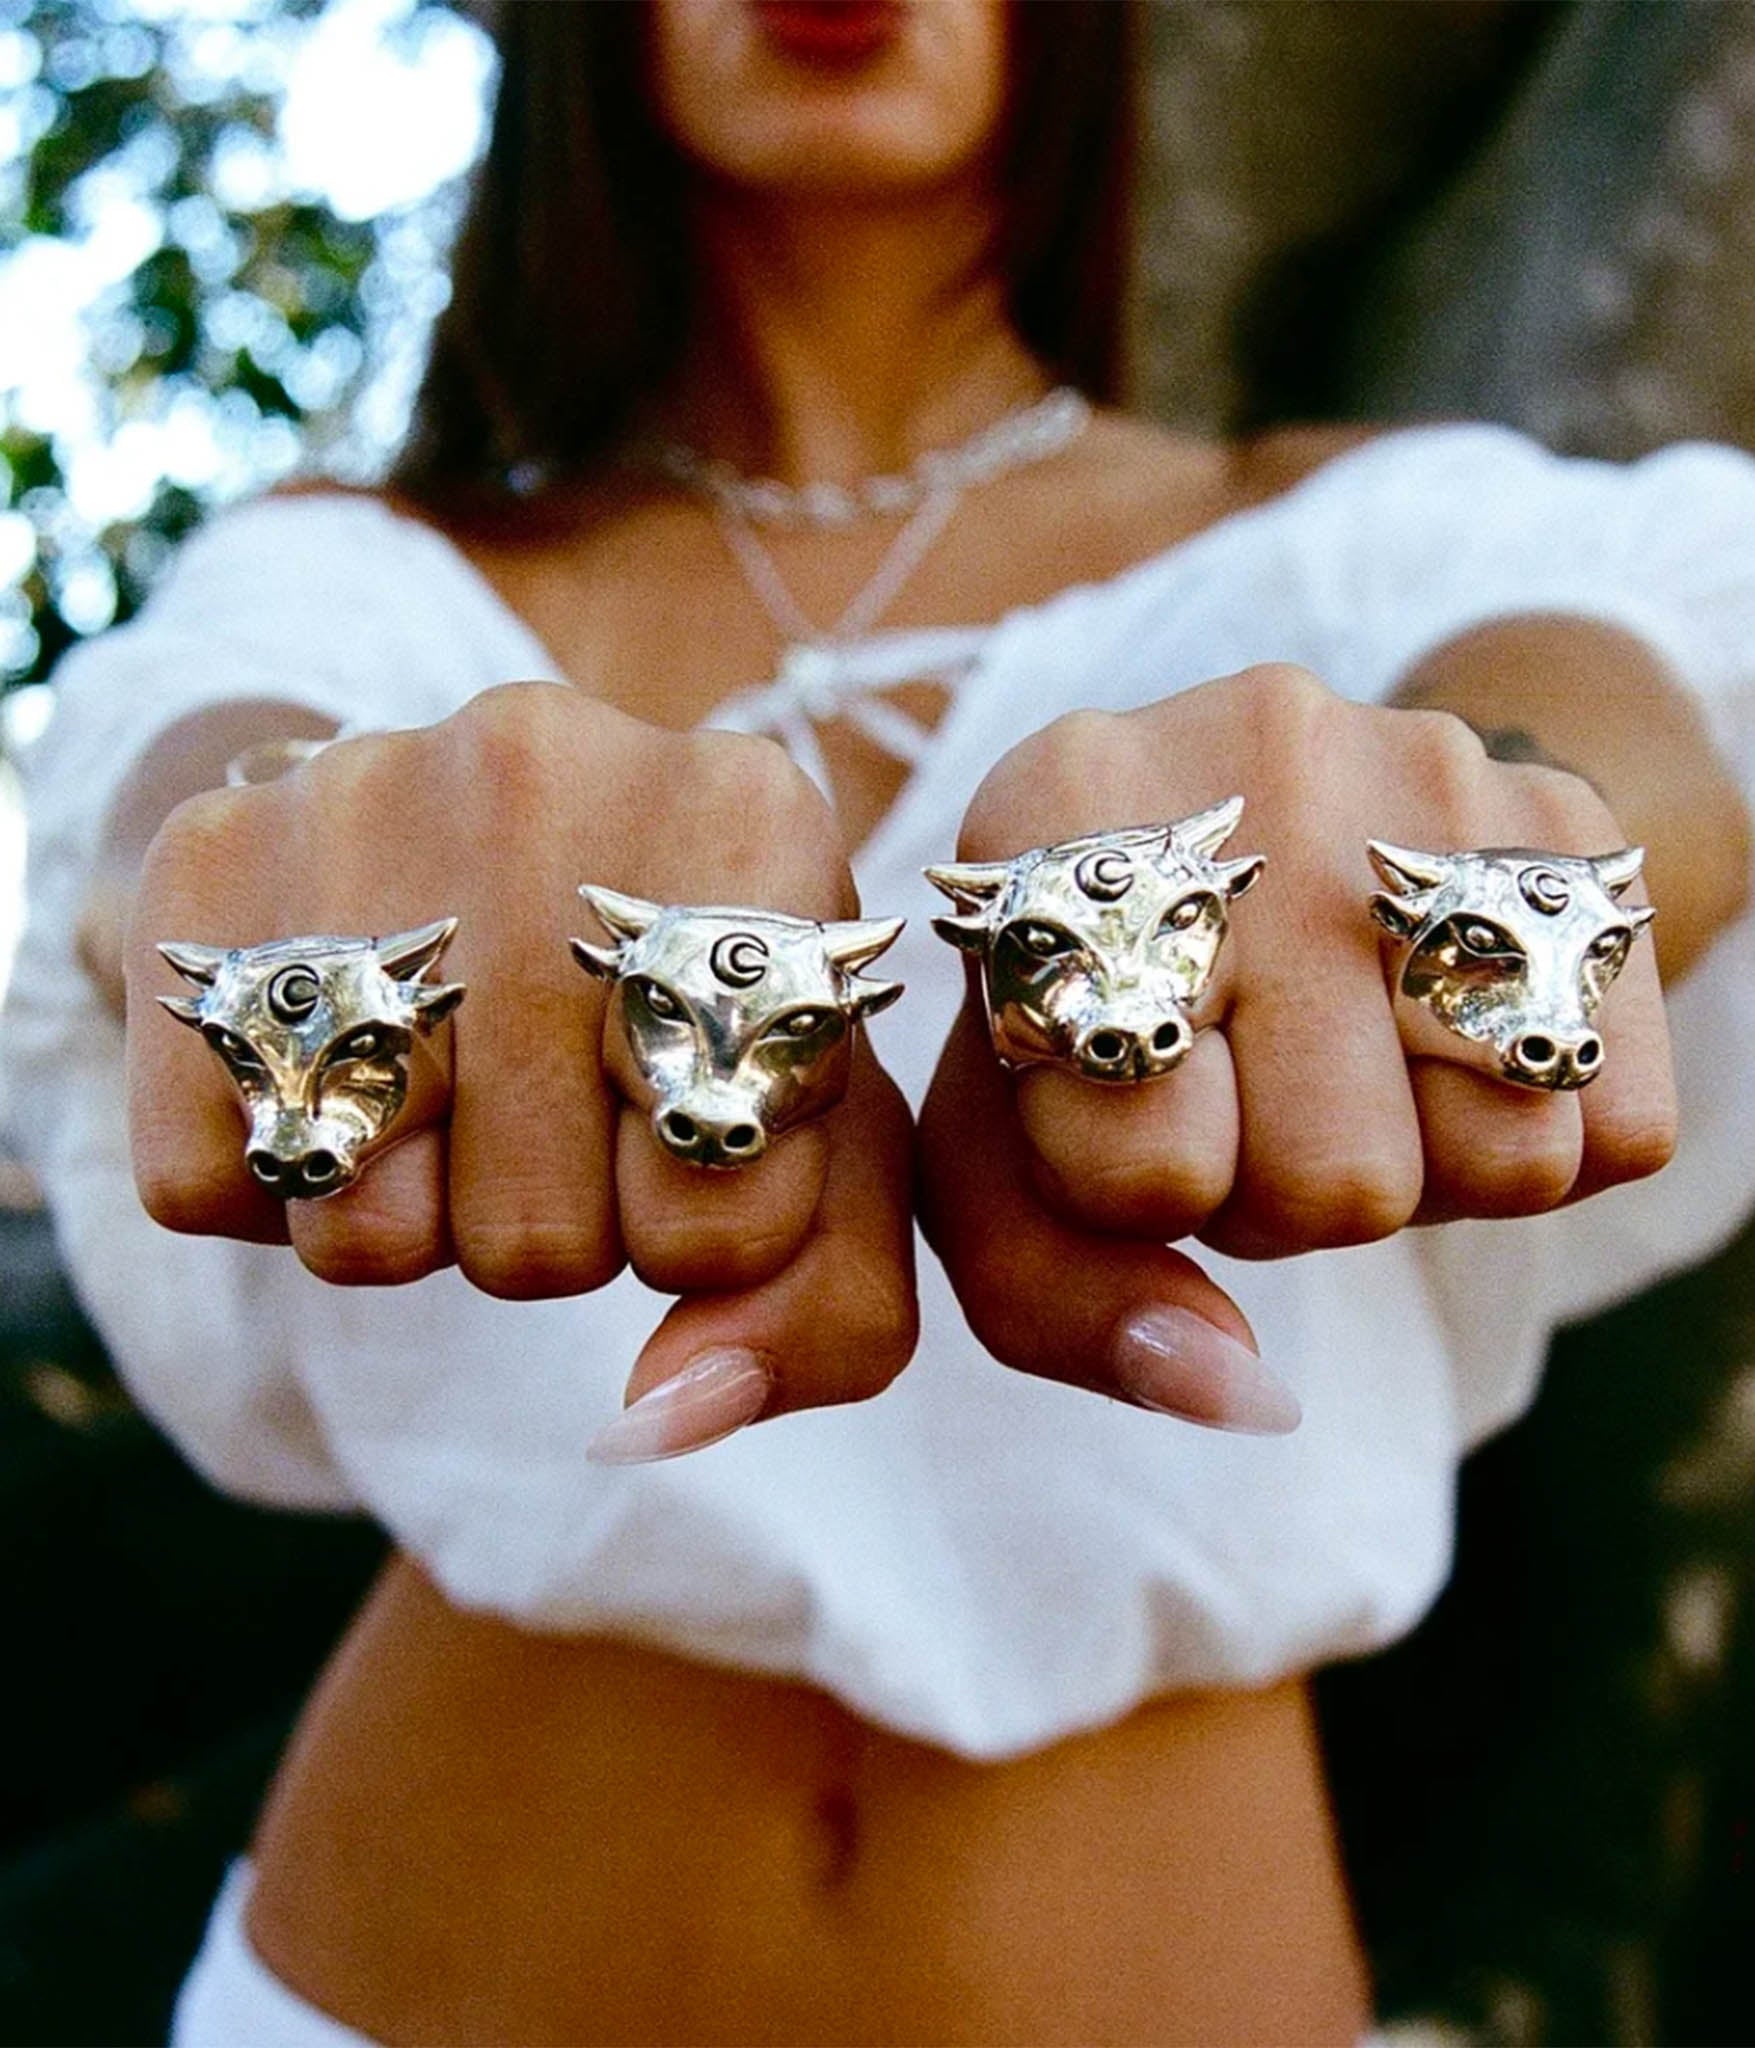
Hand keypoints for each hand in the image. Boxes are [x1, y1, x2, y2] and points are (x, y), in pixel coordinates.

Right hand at [126, 683, 915, 1446]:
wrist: (464, 831)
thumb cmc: (676, 1010)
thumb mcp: (808, 1136)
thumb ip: (822, 1309)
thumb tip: (666, 1412)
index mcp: (750, 819)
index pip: (728, 1215)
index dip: (707, 1233)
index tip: (688, 1129)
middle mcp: (550, 767)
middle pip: (536, 1242)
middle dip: (557, 1231)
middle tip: (558, 1115)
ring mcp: (359, 796)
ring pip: (364, 1230)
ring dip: (414, 1218)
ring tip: (450, 1093)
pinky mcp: (205, 859)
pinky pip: (208, 1187)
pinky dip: (275, 1191)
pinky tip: (336, 1076)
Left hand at [916, 664, 1675, 1427]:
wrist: (1273, 831)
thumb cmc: (1115, 1016)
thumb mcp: (1012, 1149)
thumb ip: (1059, 1299)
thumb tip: (1240, 1394)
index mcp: (1051, 814)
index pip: (1138, 1167)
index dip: (1138, 1191)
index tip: (1134, 1099)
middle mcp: (1249, 754)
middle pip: (1334, 1181)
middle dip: (1282, 1196)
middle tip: (1249, 1099)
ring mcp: (1430, 770)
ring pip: (1498, 1158)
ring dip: (1419, 1170)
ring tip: (1343, 1072)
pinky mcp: (1570, 827)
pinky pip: (1619, 1127)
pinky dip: (1534, 1140)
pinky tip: (1440, 1053)